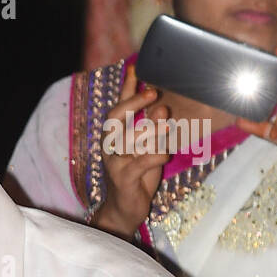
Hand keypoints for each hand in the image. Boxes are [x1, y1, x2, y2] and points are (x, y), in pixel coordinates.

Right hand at [96, 64, 171, 236]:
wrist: (124, 209)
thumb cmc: (138, 175)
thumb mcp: (148, 148)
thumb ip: (152, 130)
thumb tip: (161, 108)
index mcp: (116, 136)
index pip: (120, 107)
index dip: (127, 88)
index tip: (137, 67)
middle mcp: (110, 146)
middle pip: (115, 118)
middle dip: (134, 103)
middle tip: (153, 92)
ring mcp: (114, 162)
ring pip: (129, 140)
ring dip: (149, 129)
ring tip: (164, 120)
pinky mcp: (123, 178)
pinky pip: (139, 163)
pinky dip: (154, 157)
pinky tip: (165, 154)